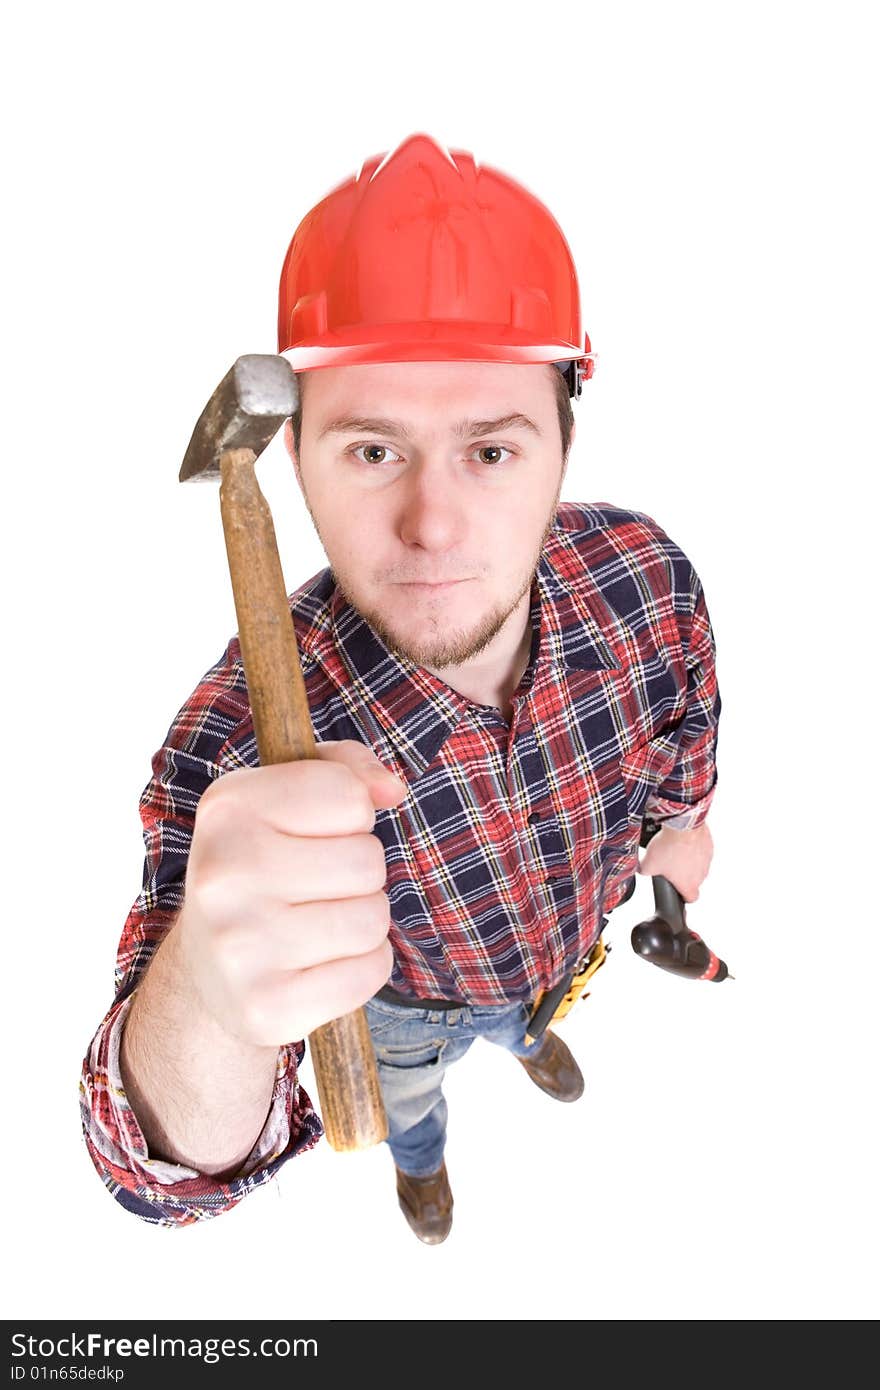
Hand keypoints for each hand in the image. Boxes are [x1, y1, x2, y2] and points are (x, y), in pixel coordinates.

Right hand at [174, 740, 407, 1046]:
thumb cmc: (264, 869)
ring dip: (363, 921)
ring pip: (372, 919)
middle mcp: (221, 874)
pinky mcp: (264, 1007)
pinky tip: (320, 964)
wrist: (207, 968)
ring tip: (318, 924)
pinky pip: (369, 973)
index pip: (347, 795)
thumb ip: (346, 770)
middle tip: (316, 887)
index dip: (351, 816)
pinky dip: (362, 967)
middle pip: (366, 862)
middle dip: (359, 874)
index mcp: (226, 808)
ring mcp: (238, 946)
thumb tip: (391, 789)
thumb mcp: (287, 800)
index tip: (315, 833)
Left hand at [636, 820, 713, 903]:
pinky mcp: (709, 845)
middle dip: (681, 873)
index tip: (677, 890)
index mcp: (689, 884)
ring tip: (674, 849)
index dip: (683, 896)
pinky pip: (700, 849)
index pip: (691, 898)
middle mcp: (701, 874)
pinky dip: (692, 846)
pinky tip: (681, 839)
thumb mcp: (648, 863)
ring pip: (697, 864)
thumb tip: (642, 870)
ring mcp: (707, 860)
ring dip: (688, 859)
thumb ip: (644, 871)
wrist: (683, 825)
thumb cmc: (670, 846)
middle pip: (693, 880)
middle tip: (669, 864)